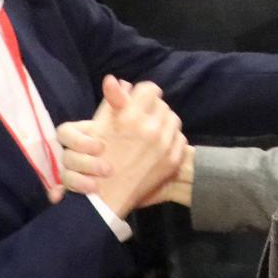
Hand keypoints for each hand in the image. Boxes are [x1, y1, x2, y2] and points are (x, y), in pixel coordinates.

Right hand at [76, 76, 189, 217]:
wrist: (108, 196)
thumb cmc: (98, 159)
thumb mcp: (99, 126)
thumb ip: (112, 100)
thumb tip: (119, 81)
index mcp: (131, 116)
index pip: (150, 89)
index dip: (143, 93)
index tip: (139, 100)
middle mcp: (151, 128)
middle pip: (162, 104)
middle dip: (152, 109)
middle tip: (142, 118)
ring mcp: (165, 145)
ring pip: (173, 120)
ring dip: (163, 122)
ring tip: (150, 132)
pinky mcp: (173, 160)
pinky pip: (179, 138)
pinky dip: (170, 139)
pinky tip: (157, 146)